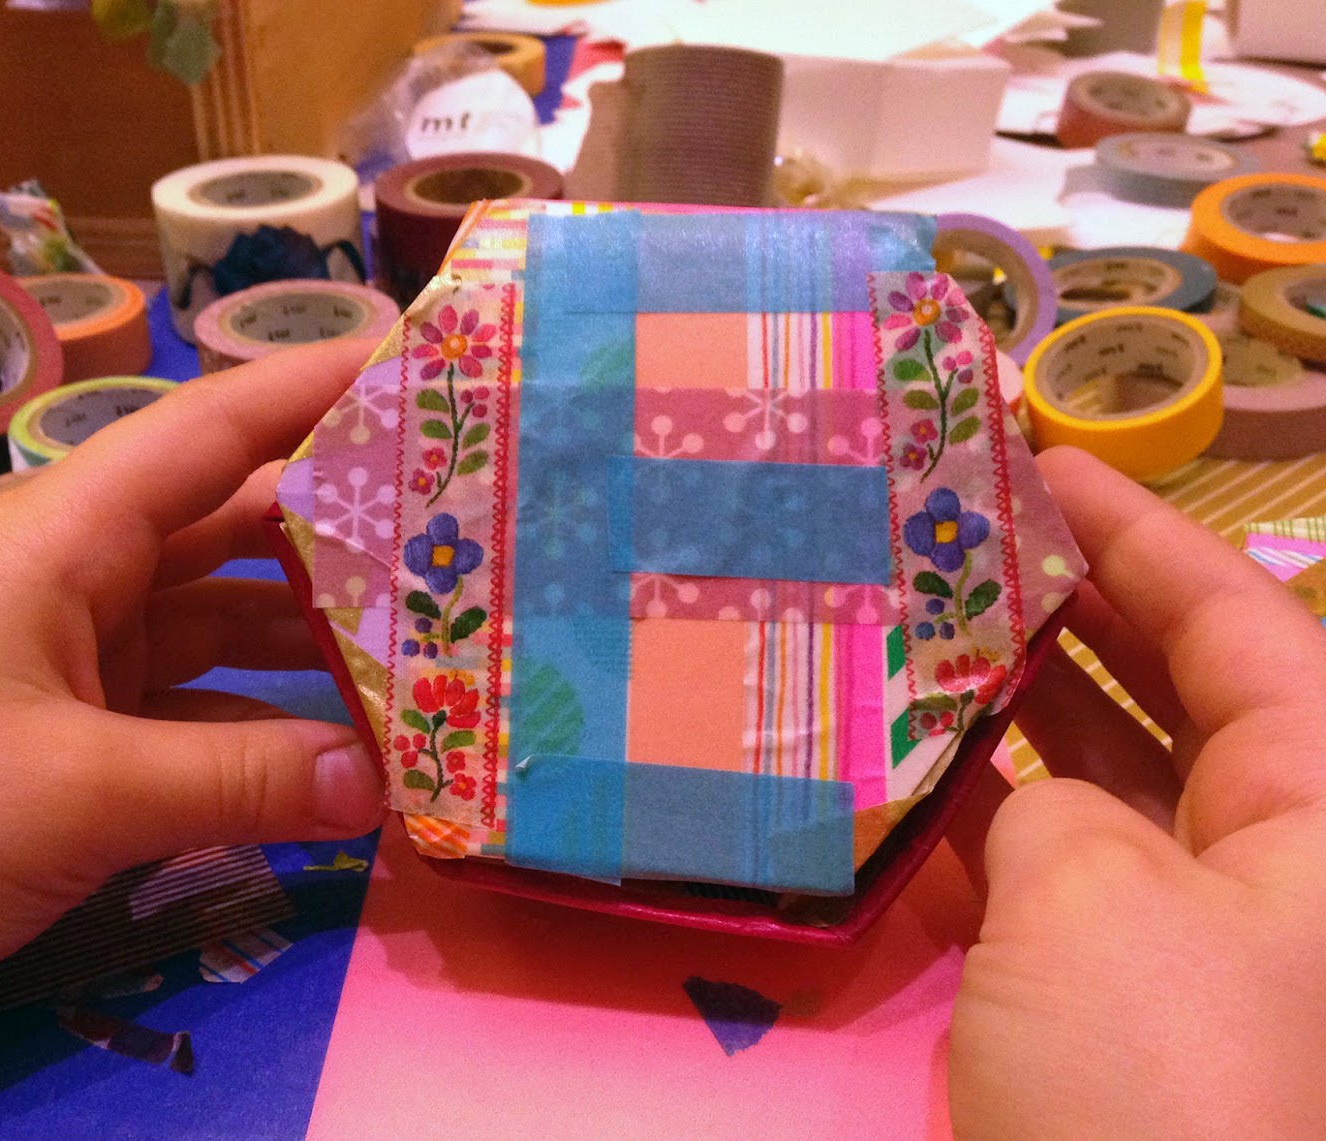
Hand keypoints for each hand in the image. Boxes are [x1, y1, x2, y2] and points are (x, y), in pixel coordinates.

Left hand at [0, 339, 386, 1087]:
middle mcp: (73, 578)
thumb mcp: (75, 795)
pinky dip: (257, 730)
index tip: (428, 365)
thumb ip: (240, 782)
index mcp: (65, 536)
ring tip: (433, 648)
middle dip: (345, 528)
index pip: (213, 431)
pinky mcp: (60, 741)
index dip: (317, 387)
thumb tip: (381, 785)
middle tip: (470, 534)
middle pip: (233, 526)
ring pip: (217, 626)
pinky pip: (186, 713)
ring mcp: (65, 662)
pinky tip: (337, 757)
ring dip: (310, 643)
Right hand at [949, 447, 1325, 1137]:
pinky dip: (970, 827)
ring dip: (1001, 716)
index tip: (1043, 460)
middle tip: (950, 536)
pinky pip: (1039, 885)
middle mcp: (1267, 870)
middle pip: (1172, 697)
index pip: (1244, 627)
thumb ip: (1052, 810)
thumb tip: (1026, 814)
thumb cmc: (1163, 1088)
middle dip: (1066, 610)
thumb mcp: (1099, 902)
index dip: (1143, 534)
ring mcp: (1179, 946)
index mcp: (1323, 820)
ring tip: (899, 632)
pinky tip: (889, 773)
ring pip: (1095, 790)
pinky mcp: (1100, 1014)